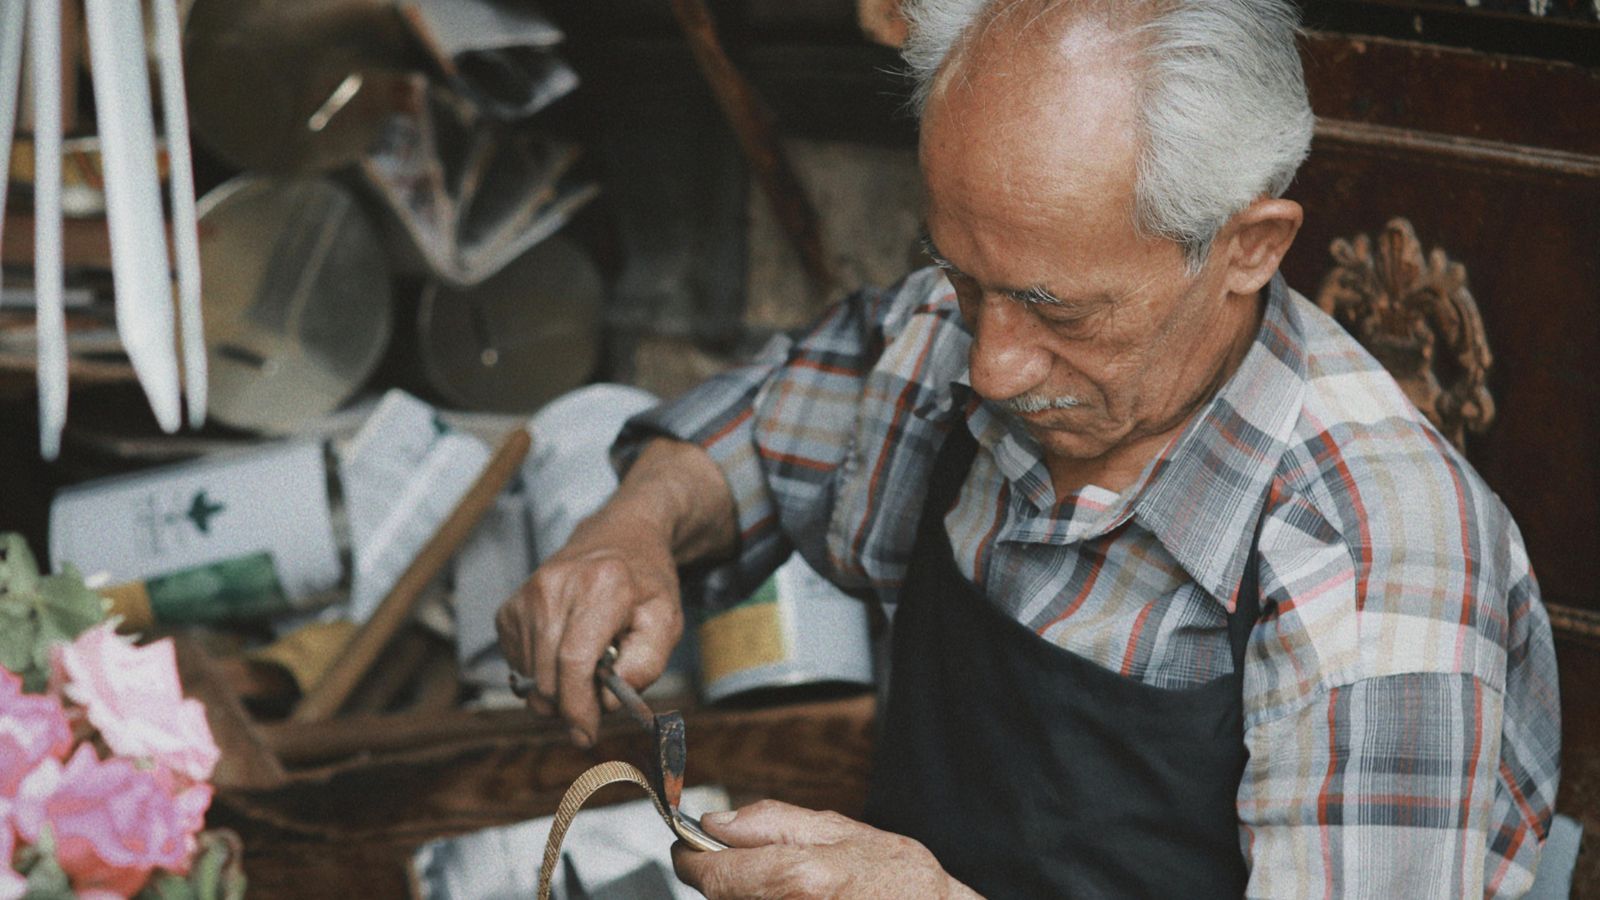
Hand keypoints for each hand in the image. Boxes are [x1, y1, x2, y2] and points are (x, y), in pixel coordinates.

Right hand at [495, 510, 682, 745]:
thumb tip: (607, 703)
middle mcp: (556, 586)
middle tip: (599, 696)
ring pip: (530, 678)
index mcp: (602, 585)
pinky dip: (542, 673)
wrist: (618, 538)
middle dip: (572, 704)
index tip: (586, 735)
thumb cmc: (645, 583)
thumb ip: (645, 665)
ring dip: (558, 689)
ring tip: (587, 664)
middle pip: (548, 677)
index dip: (578, 707)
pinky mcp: (509, 609)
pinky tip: (565, 652)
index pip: (574, 660)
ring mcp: (527, 595)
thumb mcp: (667, 621)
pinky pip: (518, 666)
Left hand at [672, 800, 980, 899]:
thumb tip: (717, 822)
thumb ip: (775, 824)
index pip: (713, 874)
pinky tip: (802, 898)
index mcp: (799, 878)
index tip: (687, 850)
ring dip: (749, 896)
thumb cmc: (903, 883)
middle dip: (725, 880)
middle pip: (721, 898)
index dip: (691, 860)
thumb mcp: (845, 833)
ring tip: (796, 888)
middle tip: (758, 868)